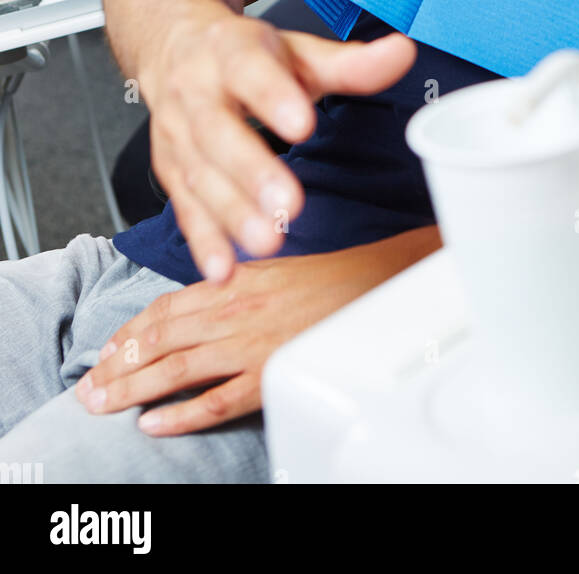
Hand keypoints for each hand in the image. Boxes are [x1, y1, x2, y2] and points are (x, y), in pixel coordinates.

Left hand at [74, 228, 440, 434]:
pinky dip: (179, 415)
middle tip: (88, 386)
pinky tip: (153, 424)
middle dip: (116, 364)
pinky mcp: (269, 374)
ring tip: (102, 404)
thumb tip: (198, 300)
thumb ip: (232, 283)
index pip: (164, 306)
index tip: (106, 349)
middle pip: (159, 339)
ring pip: (174, 369)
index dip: (130, 330)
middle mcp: (234, 308)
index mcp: (233, 279)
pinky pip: (214, 401)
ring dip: (131, 388)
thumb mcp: (272, 267)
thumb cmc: (332, 278)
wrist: (379, 287)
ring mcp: (250, 344)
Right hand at [140, 13, 417, 282]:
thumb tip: (401, 54)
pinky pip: (186, 208)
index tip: (302, 124)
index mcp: (230, 52)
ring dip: (231, 213)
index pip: (250, 70)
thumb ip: (348, 64)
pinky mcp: (171, 170)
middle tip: (287, 203)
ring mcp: (178, 134)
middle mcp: (196, 92)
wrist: (173, 45)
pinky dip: (203, 241)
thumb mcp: (295, 50)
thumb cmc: (241, 53)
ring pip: (201, 175)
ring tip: (267, 241)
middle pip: (219, 132)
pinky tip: (224, 268)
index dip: (273, 97)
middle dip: (252, 171)